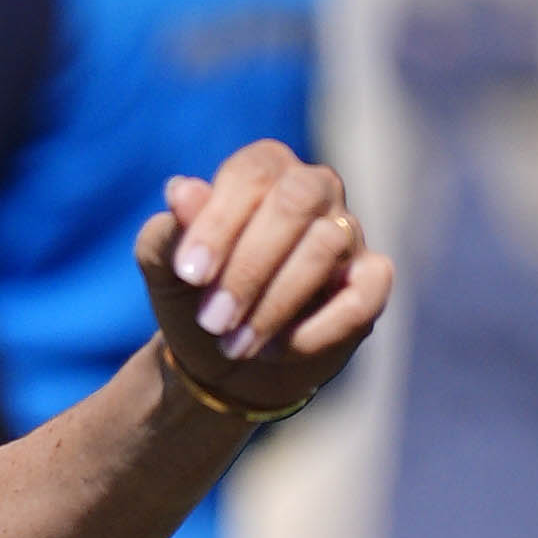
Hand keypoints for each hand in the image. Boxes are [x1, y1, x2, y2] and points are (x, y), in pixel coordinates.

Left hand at [138, 143, 391, 421]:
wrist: (221, 365)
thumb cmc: (196, 301)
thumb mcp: (168, 271)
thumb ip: (169, 233)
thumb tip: (180, 191)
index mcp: (264, 172)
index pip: (252, 172)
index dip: (220, 221)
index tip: (190, 274)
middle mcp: (314, 190)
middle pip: (298, 199)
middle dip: (250, 266)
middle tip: (212, 321)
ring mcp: (348, 233)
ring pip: (326, 245)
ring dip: (275, 305)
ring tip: (234, 345)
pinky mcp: (369, 282)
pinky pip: (363, 295)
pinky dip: (318, 331)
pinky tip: (278, 350)